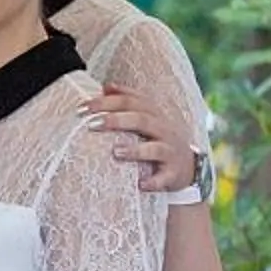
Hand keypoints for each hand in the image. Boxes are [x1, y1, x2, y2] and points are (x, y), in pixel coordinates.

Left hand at [81, 84, 196, 194]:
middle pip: (141, 120)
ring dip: (136, 150)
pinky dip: (154, 181)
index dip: (107, 102)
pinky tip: (140, 184)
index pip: (131, 101)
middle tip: (91, 124)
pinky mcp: (174, 173)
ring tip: (115, 152)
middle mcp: (163, 130)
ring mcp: (170, 151)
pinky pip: (165, 177)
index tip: (81, 108)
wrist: (188, 166)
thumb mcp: (147, 117)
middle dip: (116, 120)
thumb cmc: (158, 139)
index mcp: (153, 114)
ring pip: (156, 148)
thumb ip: (128, 101)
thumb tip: (106, 86)